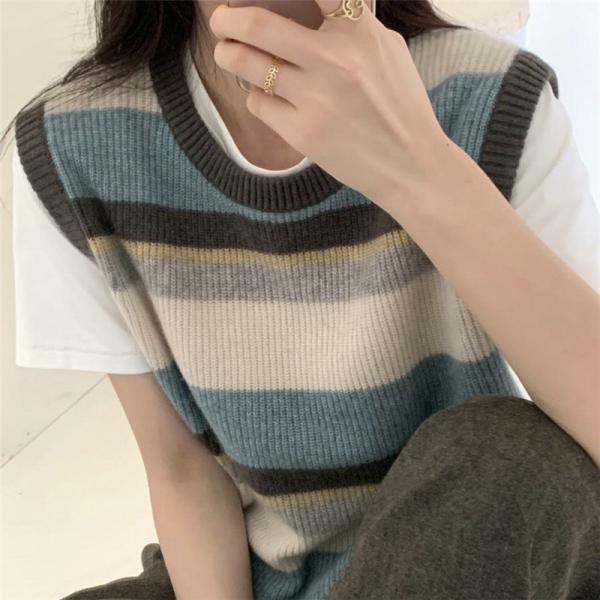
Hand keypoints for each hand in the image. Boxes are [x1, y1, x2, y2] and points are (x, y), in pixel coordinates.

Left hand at [208, 0, 453, 208]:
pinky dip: (258, 97)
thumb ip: (354, 25)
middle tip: (221, 20)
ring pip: (248, 65)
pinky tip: (267, 97)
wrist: (409, 163)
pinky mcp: (302, 132)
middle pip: (259, 25)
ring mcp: (316, 98)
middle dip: (229, 19)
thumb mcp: (388, 51)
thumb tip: (313, 9)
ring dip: (229, 55)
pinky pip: (260, 104)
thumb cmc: (399, 108)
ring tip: (227, 53)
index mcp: (360, 32)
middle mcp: (334, 60)